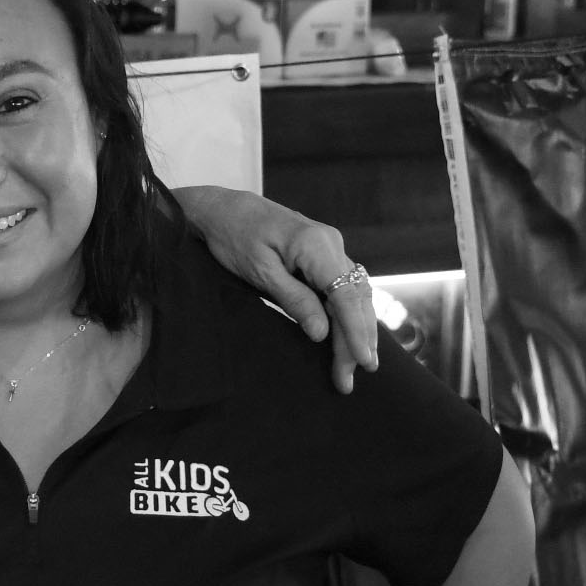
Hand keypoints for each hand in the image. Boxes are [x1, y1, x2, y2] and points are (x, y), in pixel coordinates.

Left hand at [178, 186, 380, 391]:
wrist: (224, 209)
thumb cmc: (234, 237)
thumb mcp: (258, 272)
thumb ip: (293, 300)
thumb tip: (321, 333)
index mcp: (317, 245)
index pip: (346, 296)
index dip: (355, 331)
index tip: (362, 360)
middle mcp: (332, 244)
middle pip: (354, 298)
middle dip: (357, 338)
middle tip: (355, 376)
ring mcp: (330, 248)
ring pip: (353, 294)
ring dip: (356, 329)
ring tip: (356, 364)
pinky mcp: (323, 254)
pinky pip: (342, 288)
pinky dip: (347, 314)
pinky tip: (350, 336)